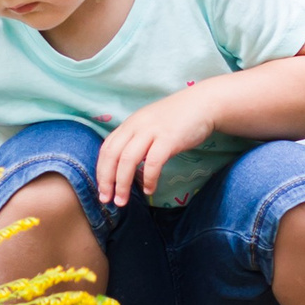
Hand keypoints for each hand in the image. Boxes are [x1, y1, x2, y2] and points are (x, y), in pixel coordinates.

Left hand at [96, 89, 217, 206]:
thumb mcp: (150, 124)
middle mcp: (136, 126)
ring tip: (123, 201)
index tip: (102, 189)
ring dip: (122, 184)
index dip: (101, 171)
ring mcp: (152, 132)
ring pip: (128, 160)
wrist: (204, 103)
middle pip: (113, 155)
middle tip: (106, 200)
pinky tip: (149, 190)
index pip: (107, 149)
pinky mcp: (169, 139)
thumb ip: (137, 140)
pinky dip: (148, 178)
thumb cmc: (178, 117)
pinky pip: (153, 162)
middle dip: (107, 180)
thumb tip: (126, 165)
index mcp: (130, 124)